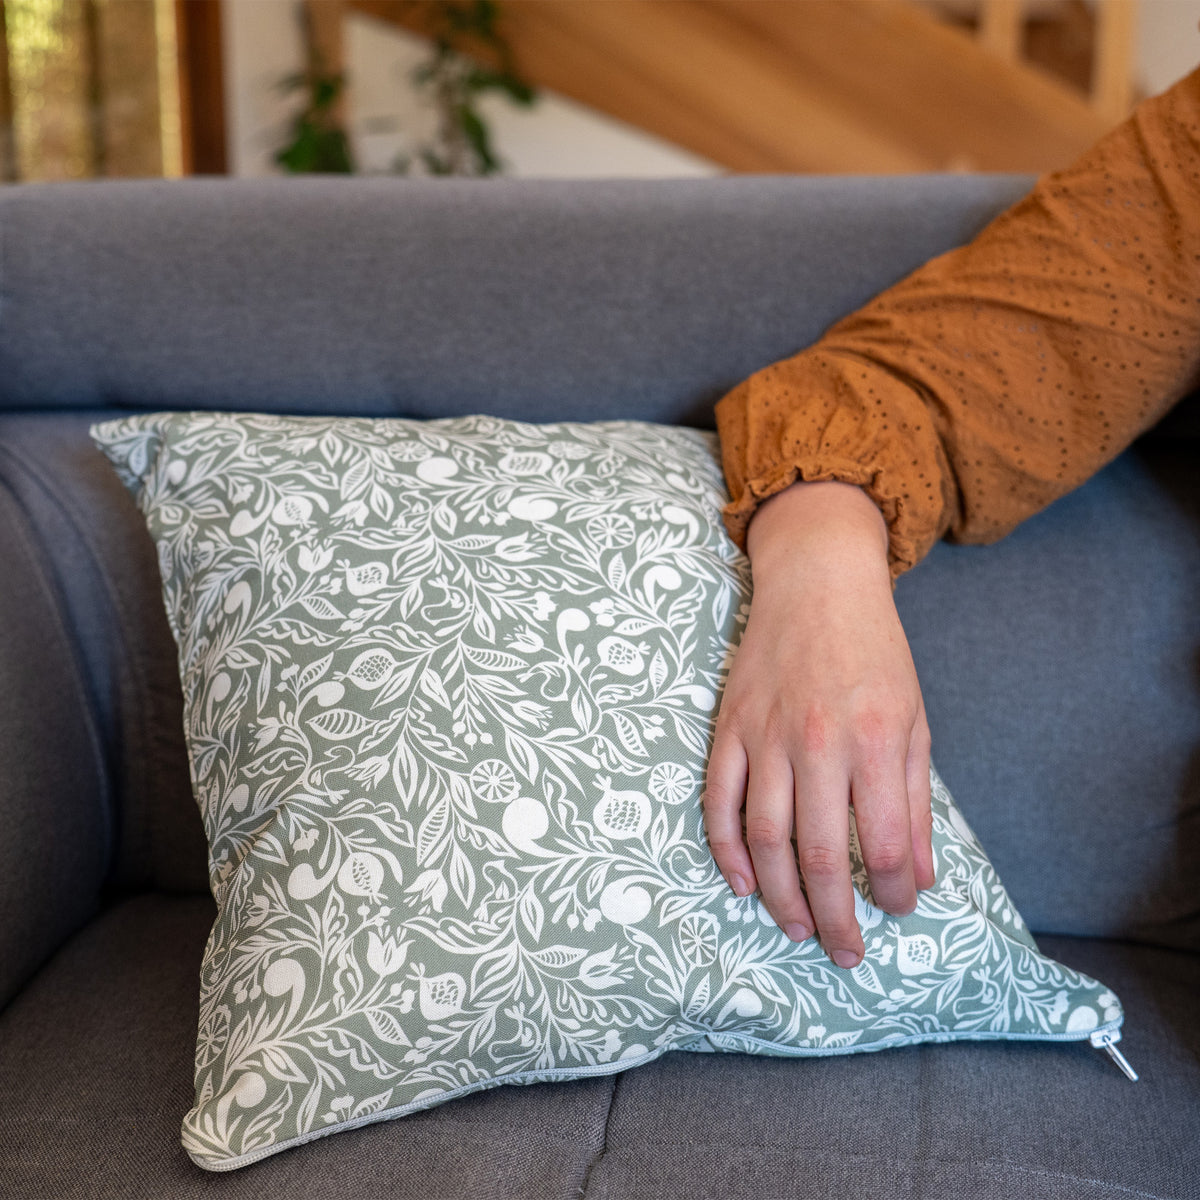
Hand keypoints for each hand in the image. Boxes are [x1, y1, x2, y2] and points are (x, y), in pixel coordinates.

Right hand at [704, 481, 933, 967]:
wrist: (817, 584)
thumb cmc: (874, 653)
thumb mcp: (914, 719)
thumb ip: (914, 800)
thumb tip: (919, 877)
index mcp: (875, 740)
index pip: (883, 844)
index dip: (892, 893)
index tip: (897, 912)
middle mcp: (817, 742)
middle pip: (819, 855)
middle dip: (835, 918)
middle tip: (845, 953)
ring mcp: (765, 736)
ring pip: (764, 839)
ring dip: (779, 897)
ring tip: (798, 929)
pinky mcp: (729, 729)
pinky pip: (719, 802)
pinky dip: (726, 850)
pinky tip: (742, 883)